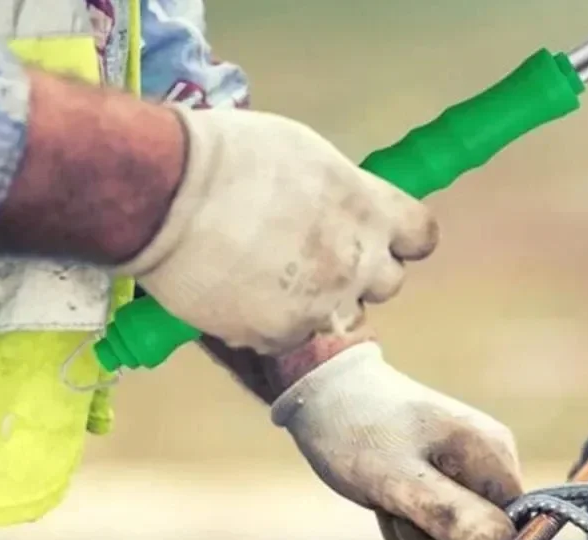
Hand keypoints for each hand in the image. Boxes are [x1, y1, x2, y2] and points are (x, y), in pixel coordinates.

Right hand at [116, 107, 437, 353]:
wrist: (166, 194)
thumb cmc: (230, 156)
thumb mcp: (307, 155)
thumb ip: (343, 193)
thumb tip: (347, 210)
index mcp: (370, 210)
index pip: (421, 238)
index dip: (401, 240)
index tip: (383, 238)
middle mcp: (357, 263)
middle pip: (388, 284)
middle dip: (360, 274)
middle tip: (316, 256)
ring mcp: (322, 306)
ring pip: (341, 317)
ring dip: (320, 304)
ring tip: (271, 276)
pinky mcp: (282, 336)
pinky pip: (290, 337)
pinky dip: (271, 322)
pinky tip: (240, 294)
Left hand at [272, 343, 522, 539]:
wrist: (324, 392)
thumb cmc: (357, 430)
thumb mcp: (398, 479)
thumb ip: (450, 513)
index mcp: (495, 457)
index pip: (512, 532)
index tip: (424, 527)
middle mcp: (493, 465)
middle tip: (395, 510)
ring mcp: (470, 476)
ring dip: (413, 535)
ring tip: (386, 499)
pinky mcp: (448, 485)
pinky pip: (437, 531)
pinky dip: (407, 526)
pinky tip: (386, 500)